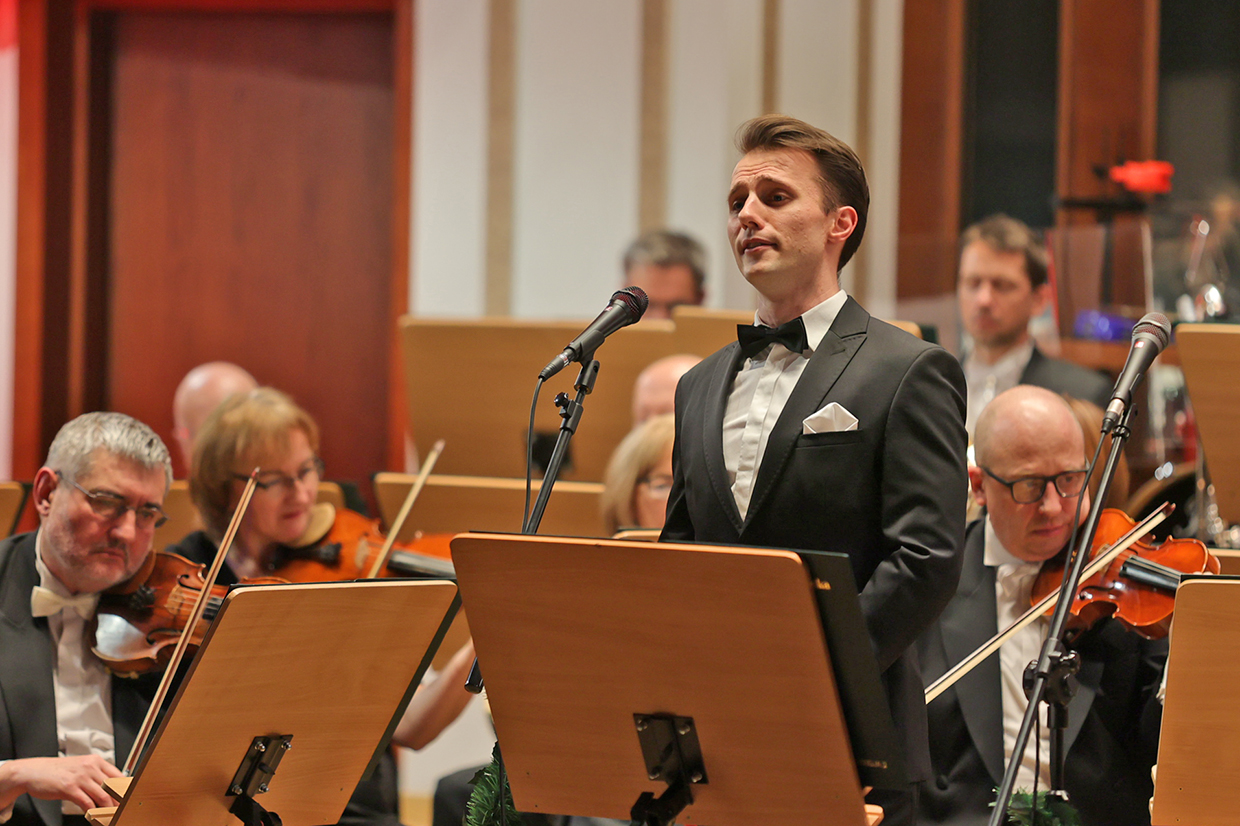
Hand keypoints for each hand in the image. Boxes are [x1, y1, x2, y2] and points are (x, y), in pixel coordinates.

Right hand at [1, 755, 120, 812]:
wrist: (34, 771)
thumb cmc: (57, 771)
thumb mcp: (80, 767)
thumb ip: (96, 775)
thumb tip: (111, 788)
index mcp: (95, 761)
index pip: (118, 775)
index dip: (125, 790)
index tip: (129, 800)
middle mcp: (90, 767)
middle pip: (113, 787)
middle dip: (119, 802)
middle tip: (122, 812)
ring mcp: (80, 777)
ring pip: (103, 796)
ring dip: (108, 809)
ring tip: (110, 817)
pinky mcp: (69, 788)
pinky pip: (87, 803)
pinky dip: (92, 812)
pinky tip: (93, 817)